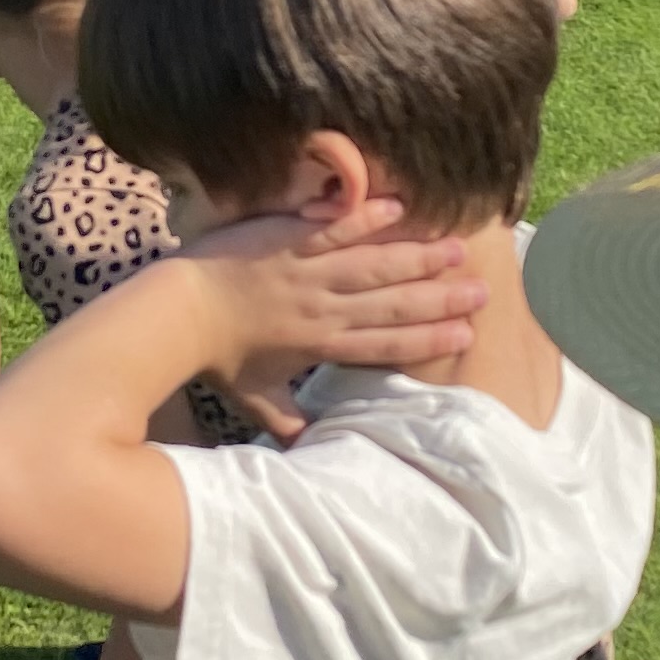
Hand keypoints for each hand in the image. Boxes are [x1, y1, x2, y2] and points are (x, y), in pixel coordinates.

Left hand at [176, 197, 484, 437]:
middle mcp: (323, 307)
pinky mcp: (287, 237)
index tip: (465, 333)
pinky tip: (398, 208)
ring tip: (456, 248)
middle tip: (482, 292)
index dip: (428, 339)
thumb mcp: (256, 399)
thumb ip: (290, 422)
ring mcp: (307, 270)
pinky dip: (365, 218)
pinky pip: (333, 226)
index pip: (385, 344)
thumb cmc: (216, 358)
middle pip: (392, 304)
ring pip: (373, 263)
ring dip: (417, 256)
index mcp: (322, 344)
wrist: (177, 314)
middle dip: (439, 298)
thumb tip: (315, 450)